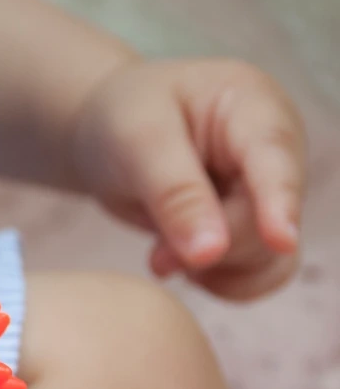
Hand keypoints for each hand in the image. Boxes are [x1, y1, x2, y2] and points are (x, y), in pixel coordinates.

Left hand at [71, 58, 306, 299]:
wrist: (108, 130)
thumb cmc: (122, 117)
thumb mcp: (136, 143)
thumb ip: (174, 195)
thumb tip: (210, 251)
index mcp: (252, 108)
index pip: (276, 160)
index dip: (280, 203)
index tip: (280, 242)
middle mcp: (274, 151)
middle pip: (268, 221)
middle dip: (213, 248)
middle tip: (157, 257)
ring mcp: (266, 192)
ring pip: (269, 256)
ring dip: (214, 269)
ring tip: (161, 255)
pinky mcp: (251, 226)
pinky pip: (256, 273)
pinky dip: (219, 281)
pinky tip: (181, 266)